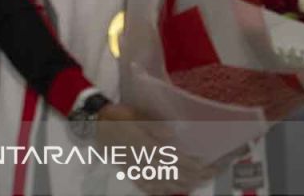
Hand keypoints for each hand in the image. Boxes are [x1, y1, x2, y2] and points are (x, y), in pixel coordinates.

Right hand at [96, 103, 214, 195]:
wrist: (93, 123)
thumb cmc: (116, 116)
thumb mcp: (135, 115)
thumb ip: (153, 126)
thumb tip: (173, 135)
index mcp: (146, 145)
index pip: (175, 159)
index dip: (193, 164)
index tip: (209, 165)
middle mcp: (143, 160)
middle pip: (172, 173)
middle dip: (193, 176)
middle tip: (210, 175)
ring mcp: (136, 168)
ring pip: (162, 182)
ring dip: (181, 185)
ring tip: (195, 185)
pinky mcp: (129, 172)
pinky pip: (145, 186)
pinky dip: (157, 190)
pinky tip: (166, 191)